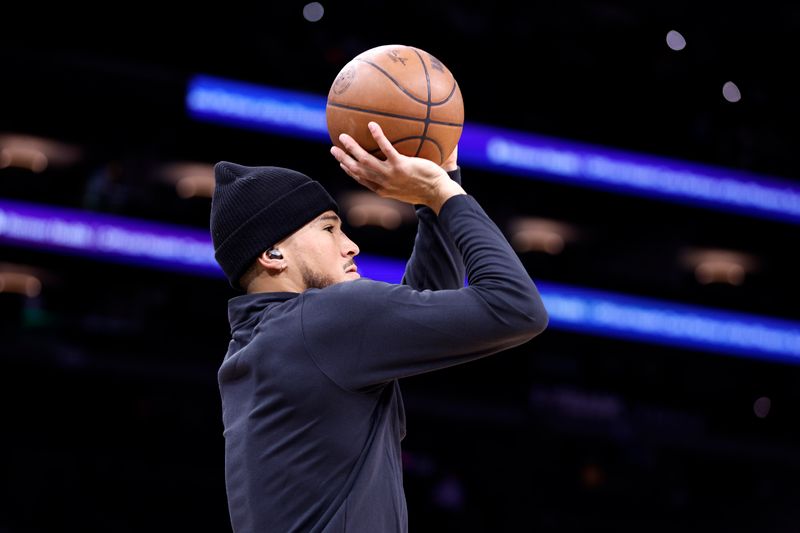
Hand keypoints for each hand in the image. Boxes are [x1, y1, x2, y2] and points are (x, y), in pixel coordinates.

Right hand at [330, 122, 464, 213]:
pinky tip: (372, 125)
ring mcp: (390, 175)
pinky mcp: (401, 166)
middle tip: (333, 148)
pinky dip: (377, 137)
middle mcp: (383, 183)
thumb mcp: (409, 188)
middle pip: (357, 170)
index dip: (349, 172)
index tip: (342, 163)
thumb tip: (401, 166)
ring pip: (365, 160)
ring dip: (352, 148)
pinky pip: (386, 149)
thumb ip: (401, 178)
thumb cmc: (427, 190)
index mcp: (383, 189)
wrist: (438, 194)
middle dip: (343, 159)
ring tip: (343, 136)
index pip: (362, 180)